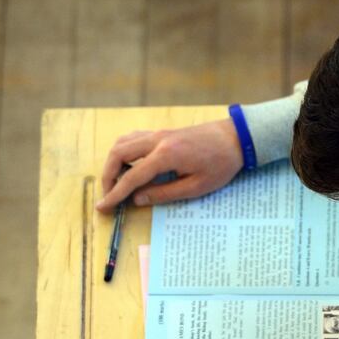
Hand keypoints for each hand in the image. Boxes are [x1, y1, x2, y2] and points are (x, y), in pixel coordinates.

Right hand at [95, 119, 242, 212]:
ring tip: (117, 182)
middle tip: (109, 196)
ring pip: (122, 143)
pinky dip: (124, 151)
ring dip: (113, 162)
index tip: (103, 207)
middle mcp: (157, 140)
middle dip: (108, 177)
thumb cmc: (221, 163)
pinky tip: (128, 164)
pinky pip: (133, 138)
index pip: (131, 176)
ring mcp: (159, 133)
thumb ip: (165, 193)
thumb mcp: (197, 186)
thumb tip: (138, 199)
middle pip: (118, 154)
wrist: (236, 137)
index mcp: (166, 155)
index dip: (115, 194)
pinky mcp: (163, 132)